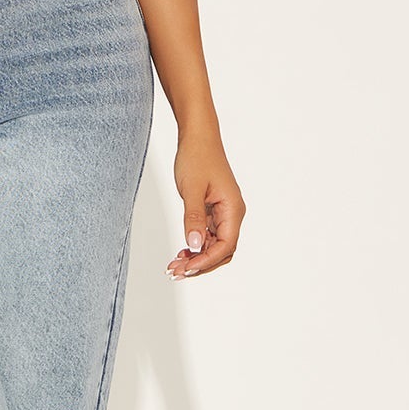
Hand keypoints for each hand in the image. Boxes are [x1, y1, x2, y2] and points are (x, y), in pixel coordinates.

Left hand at [165, 132, 244, 279]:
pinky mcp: (213, 211)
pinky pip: (208, 236)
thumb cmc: (197, 157)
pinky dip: (195, 246)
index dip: (206, 261)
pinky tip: (181, 251)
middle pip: (222, 251)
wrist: (197, 137)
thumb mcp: (192, 189)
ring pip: (214, 245)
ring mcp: (223, 213)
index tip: (186, 268)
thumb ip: (194, 218)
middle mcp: (232, 214)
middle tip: (176, 272)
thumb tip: (195, 245)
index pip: (226, 246)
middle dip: (201, 264)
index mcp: (233, 209)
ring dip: (196, 257)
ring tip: (175, 265)